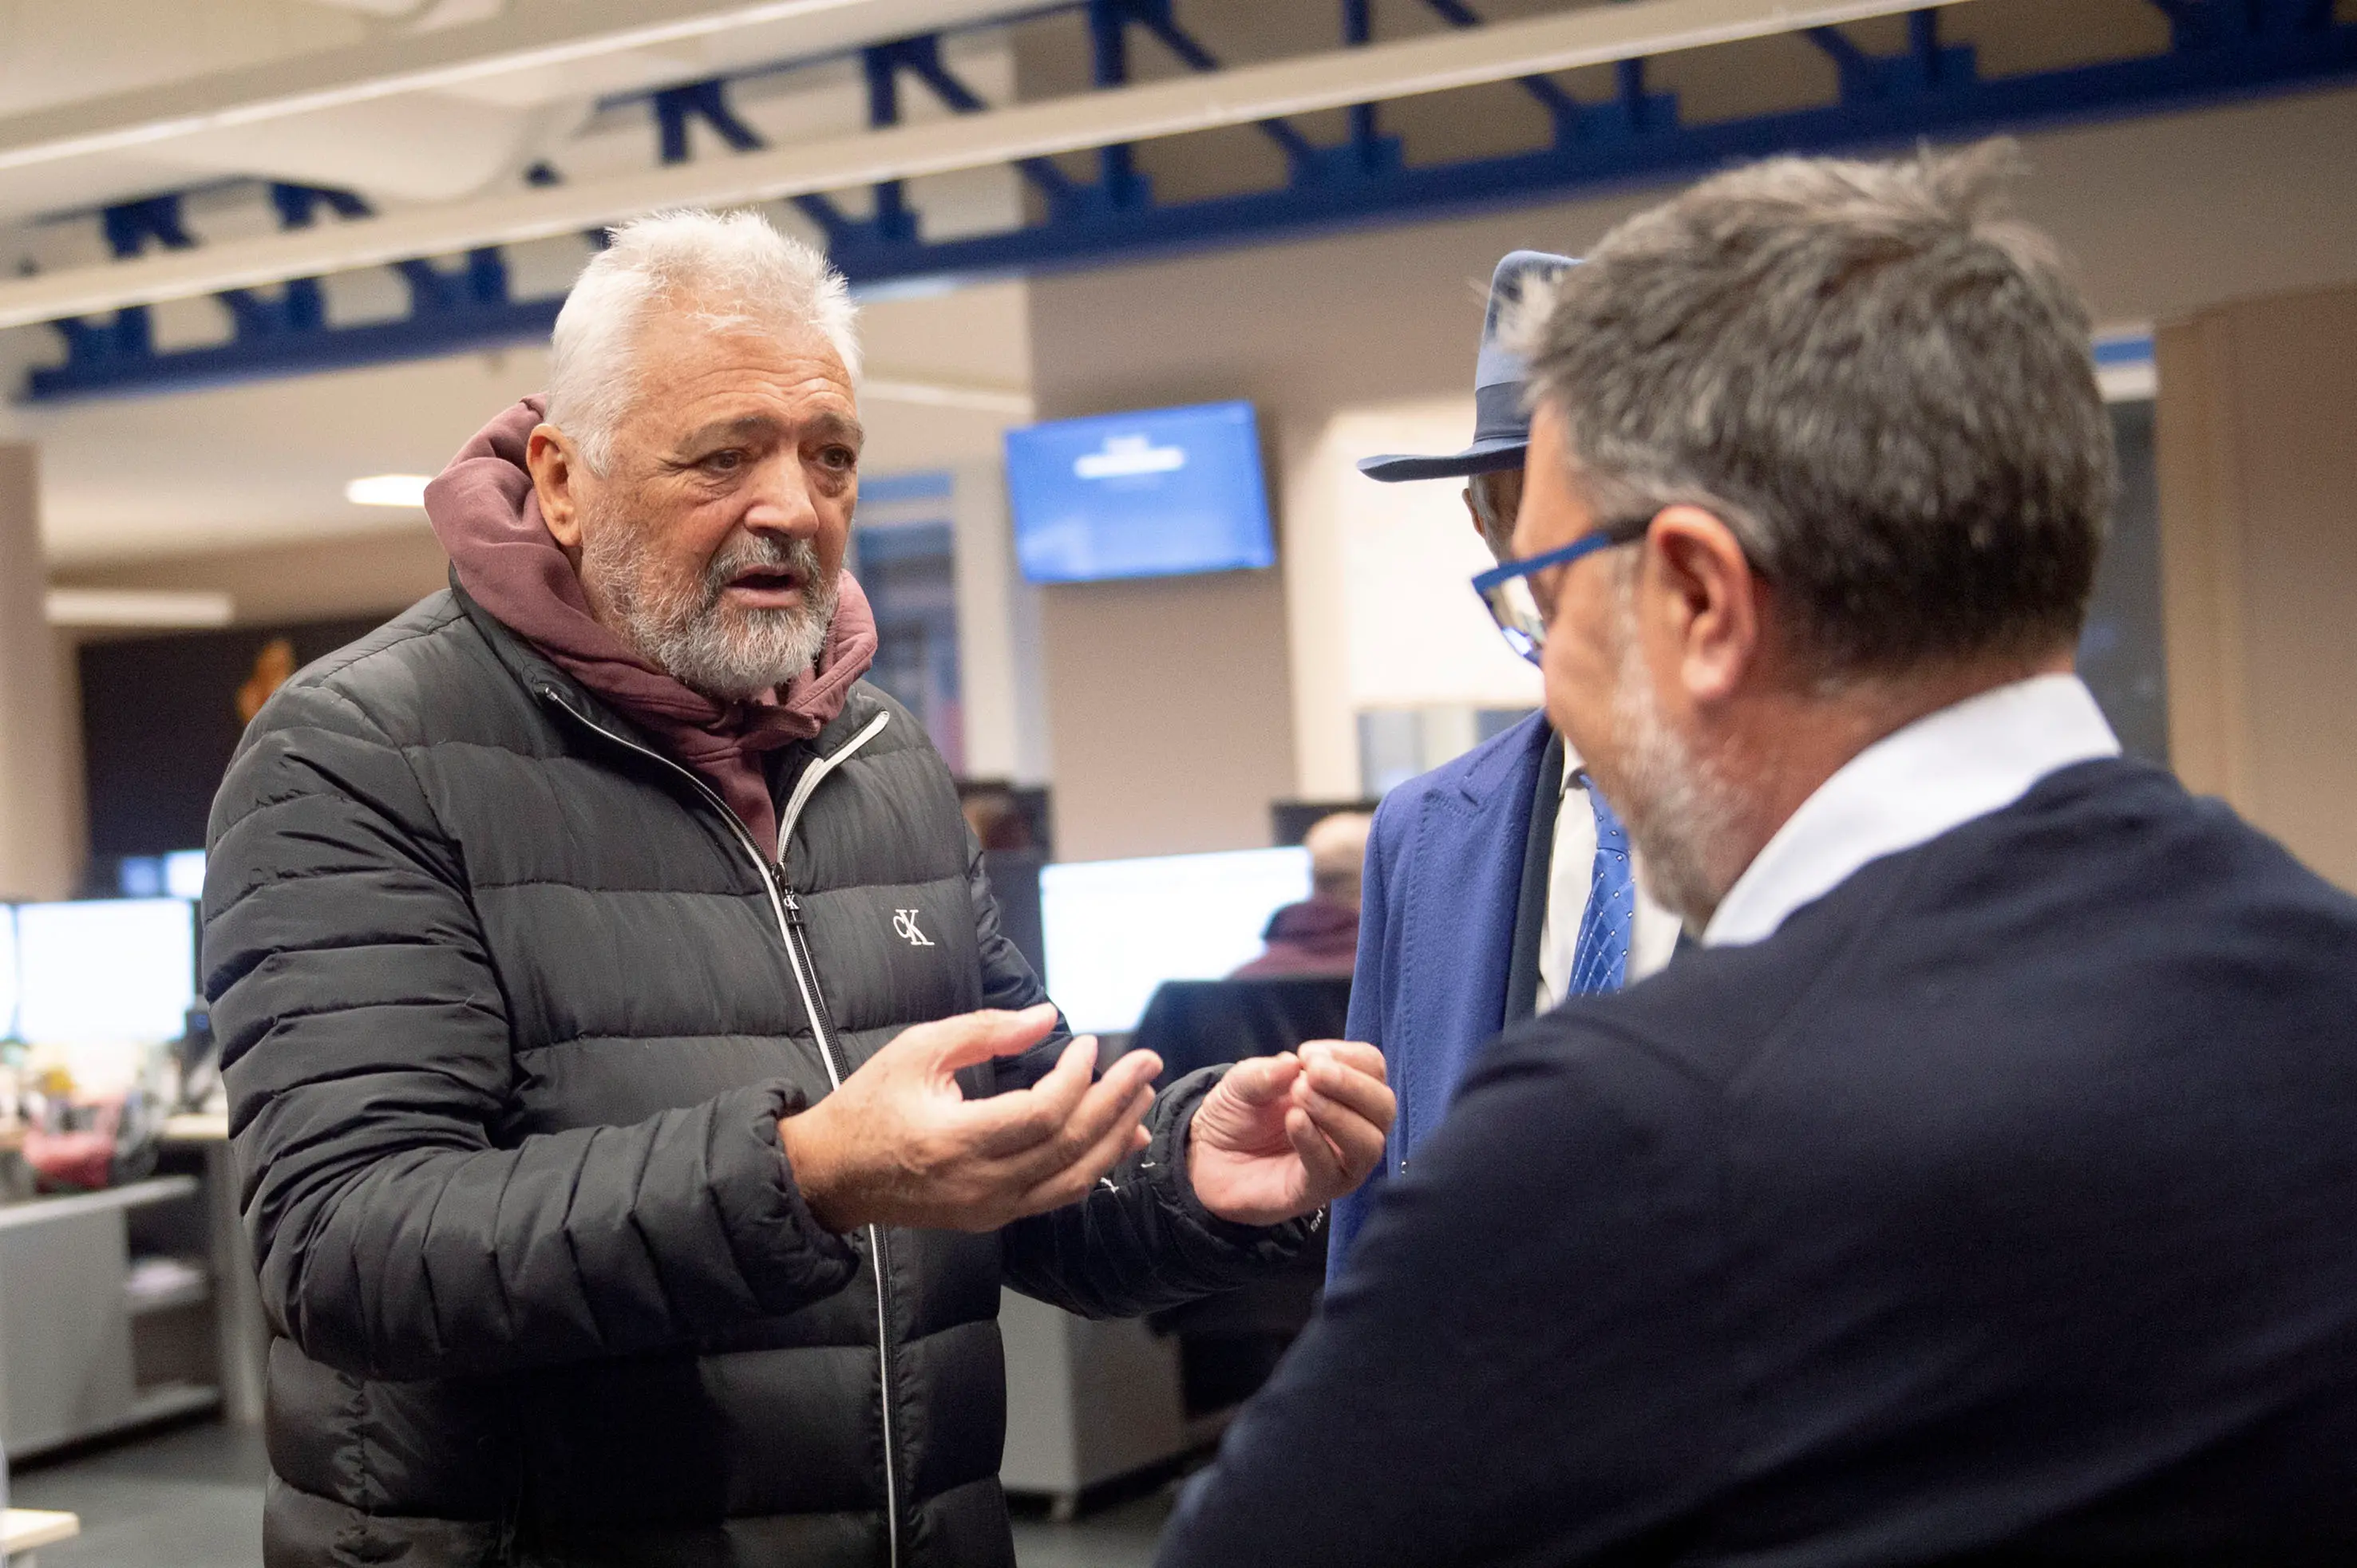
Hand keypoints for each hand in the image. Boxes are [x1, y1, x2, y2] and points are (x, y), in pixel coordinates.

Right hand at [778, 1003, 1162, 1233]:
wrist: (832, 1174)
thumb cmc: (869, 1105)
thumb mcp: (917, 1049)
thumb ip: (984, 1030)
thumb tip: (1046, 1018)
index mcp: (955, 1140)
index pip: (1041, 1115)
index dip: (1077, 1078)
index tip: (1089, 1043)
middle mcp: (979, 1184)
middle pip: (1069, 1147)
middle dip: (1116, 1102)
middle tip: (1146, 1063)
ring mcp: (989, 1208)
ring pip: (1073, 1180)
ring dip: (1115, 1136)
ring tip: (1142, 1099)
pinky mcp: (993, 1217)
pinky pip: (1056, 1196)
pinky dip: (1093, 1167)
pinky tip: (1117, 1140)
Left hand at [1187, 1041, 1393, 1226]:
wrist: (1206, 1158)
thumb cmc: (1238, 1115)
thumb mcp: (1242, 1082)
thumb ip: (1264, 1072)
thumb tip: (1293, 1063)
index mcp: (1343, 1093)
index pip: (1373, 1069)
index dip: (1347, 1056)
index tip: (1307, 1054)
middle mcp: (1352, 1127)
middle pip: (1384, 1105)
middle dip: (1352, 1084)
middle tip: (1312, 1074)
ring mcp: (1338, 1162)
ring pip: (1370, 1142)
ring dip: (1338, 1114)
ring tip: (1300, 1098)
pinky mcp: (1316, 1190)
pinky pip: (1332, 1170)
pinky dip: (1316, 1142)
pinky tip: (1294, 1121)